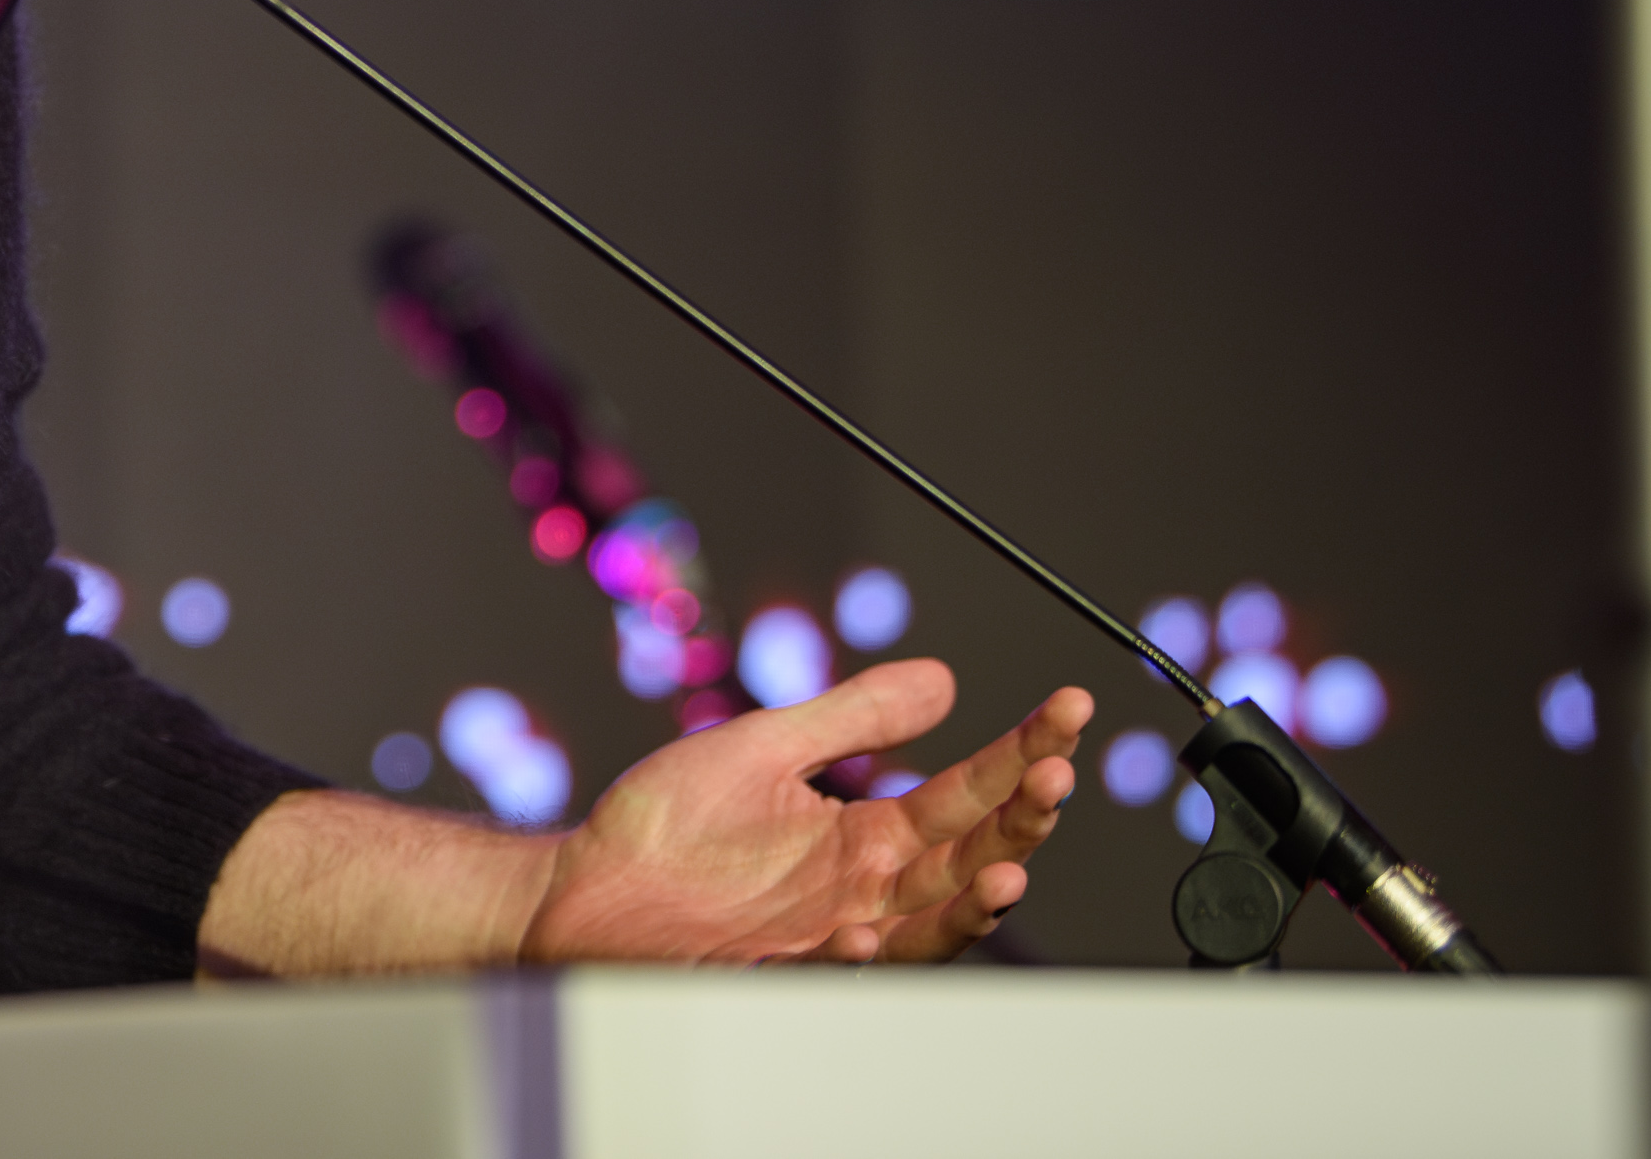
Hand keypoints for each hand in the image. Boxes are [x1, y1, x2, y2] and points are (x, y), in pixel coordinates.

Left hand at [521, 662, 1086, 967]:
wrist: (584, 889)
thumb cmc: (663, 825)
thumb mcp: (763, 747)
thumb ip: (851, 717)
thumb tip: (943, 678)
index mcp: (863, 836)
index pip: (966, 794)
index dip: (1021, 754)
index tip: (1067, 709)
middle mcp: (861, 890)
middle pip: (967, 860)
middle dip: (1021, 823)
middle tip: (1056, 777)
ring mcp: (826, 935)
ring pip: (926, 930)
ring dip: (970, 905)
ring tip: (1007, 871)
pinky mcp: (778, 971)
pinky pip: (833, 973)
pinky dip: (859, 957)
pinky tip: (865, 928)